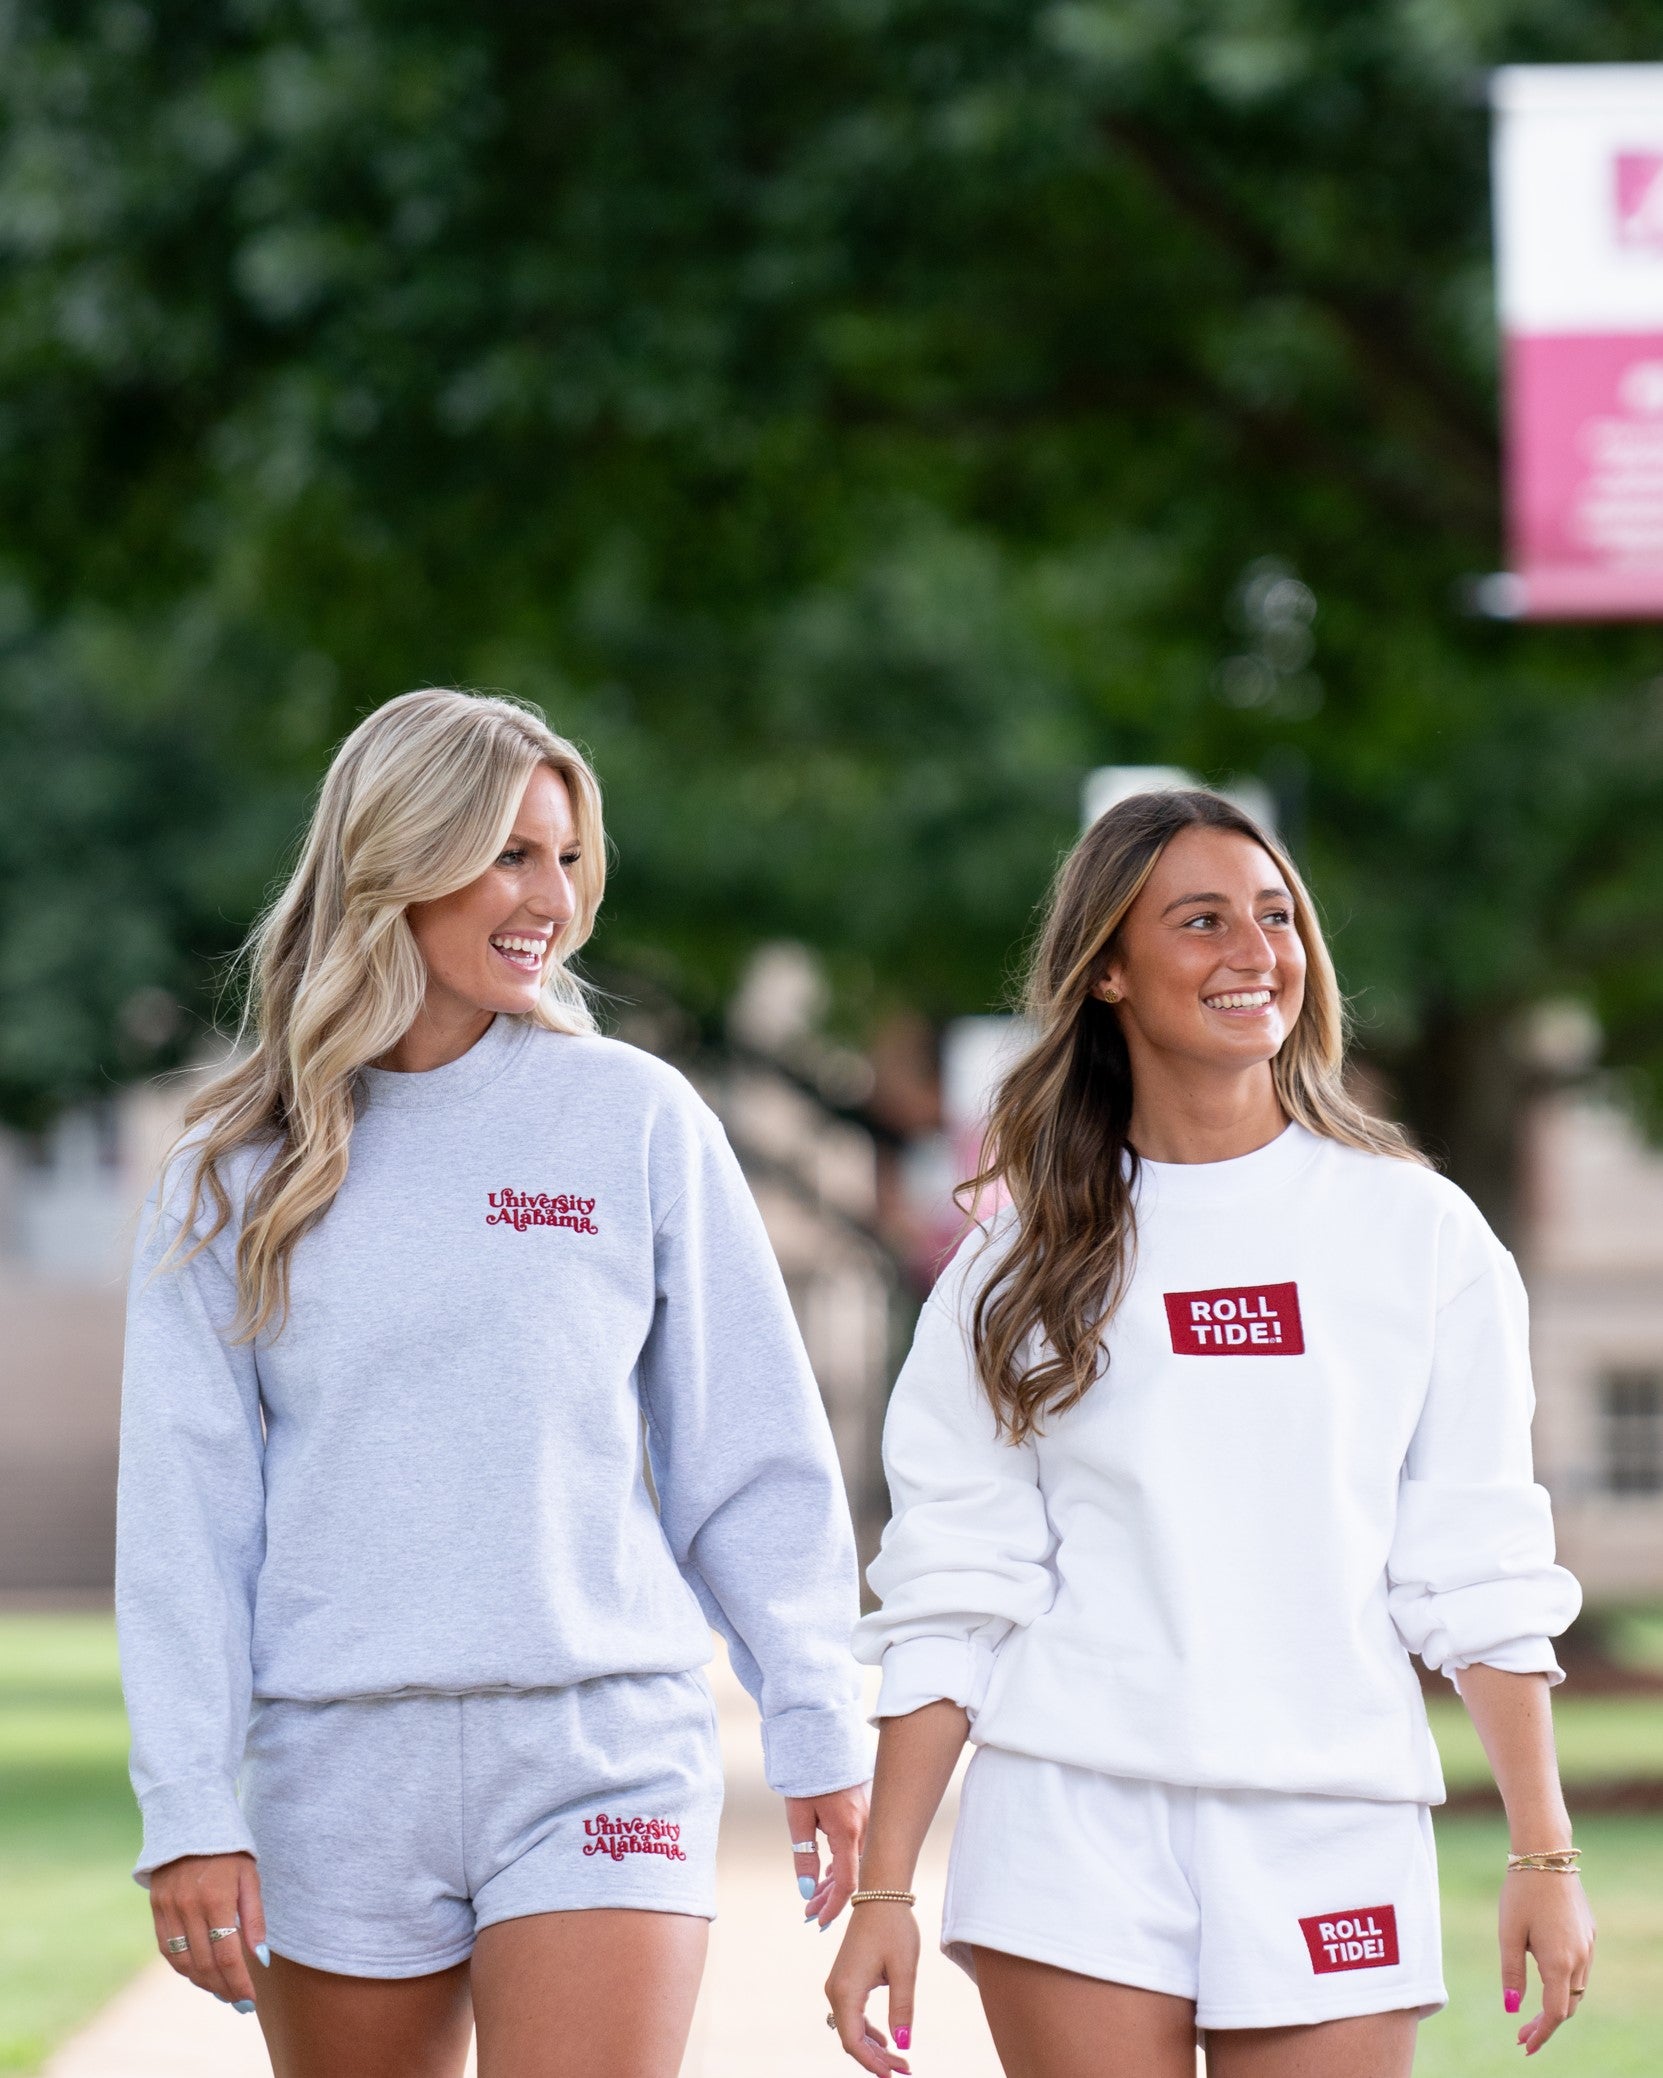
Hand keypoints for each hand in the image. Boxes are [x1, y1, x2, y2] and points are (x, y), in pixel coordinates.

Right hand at [149, 1853, 266, 2009]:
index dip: (238, 1982)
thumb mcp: (250, 1878)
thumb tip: (261, 1959)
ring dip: (202, 1982)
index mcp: (216, 1898)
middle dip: (223, 1987)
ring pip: (183, 1962)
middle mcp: (188, 1906)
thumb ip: (254, 1919)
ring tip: (221, 1990)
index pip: (226, 1955)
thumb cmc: (230, 1850)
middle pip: (204, 1964)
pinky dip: (183, 1966)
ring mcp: (168, 1908)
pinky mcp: (156, 1908)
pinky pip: (166, 1948)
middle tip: (238, 2001)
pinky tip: (199, 1972)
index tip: (250, 2000)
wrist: (191, 1820)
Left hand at [784, 1783, 867, 1928]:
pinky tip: (829, 1871)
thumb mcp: (798, 1817)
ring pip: (858, 1861)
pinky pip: (860, 1845)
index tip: (818, 1921)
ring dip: (836, 1881)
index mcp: (848, 1831)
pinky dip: (844, 1862)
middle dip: (831, 1898)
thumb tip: (808, 1891)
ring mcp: (869, 1817)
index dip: (834, 1907)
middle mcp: (865, 1827)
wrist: (820, 1737)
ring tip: (814, 1896)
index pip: (847, 1883)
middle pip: (854, 1875)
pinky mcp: (866, 1809)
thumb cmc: (806, 1776)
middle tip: (809, 1913)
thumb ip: (804, 1856)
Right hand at [825, 1899, 915, 2075]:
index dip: (873, 2064)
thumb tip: (902, 2043)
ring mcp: (837, 1984)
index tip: (895, 2075)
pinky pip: (852, 2015)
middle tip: (904, 2069)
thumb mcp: (904, 1970)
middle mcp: (835, 1989)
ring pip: (851, 2028)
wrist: (880, 1894)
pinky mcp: (844, 1979)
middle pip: (851, 2038)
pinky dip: (868, 2031)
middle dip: (876, 2059)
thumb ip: (902, 2009)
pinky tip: (886, 2039)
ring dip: (873, 2047)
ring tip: (899, 2059)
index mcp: (847, 1989)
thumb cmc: (894, 1928)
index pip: (853, 2041)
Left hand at [1501, 1868, 1595, 2054]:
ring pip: (1576, 1988)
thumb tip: (1512, 2008)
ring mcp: (1588, 1945)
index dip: (1540, 2033)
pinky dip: (1565, 1981)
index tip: (1524, 2046)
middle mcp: (1580, 1958)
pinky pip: (1580, 1967)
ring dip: (1557, 2002)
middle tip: (1521, 2034)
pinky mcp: (1589, 1932)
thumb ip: (1511, 1973)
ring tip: (1530, 2011)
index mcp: (1559, 1962)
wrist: (1546, 1854)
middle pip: (1568, 2005)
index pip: (1555, 2013)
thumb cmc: (1520, 1892)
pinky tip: (1546, 1977)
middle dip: (1546, 2023)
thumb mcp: (1508, 1934)